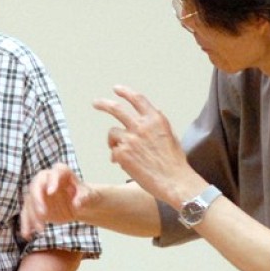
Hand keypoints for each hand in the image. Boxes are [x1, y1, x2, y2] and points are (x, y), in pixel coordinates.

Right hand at [21, 163, 94, 237]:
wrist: (81, 205)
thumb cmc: (86, 196)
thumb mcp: (89, 196)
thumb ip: (84, 197)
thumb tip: (77, 203)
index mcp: (61, 172)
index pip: (55, 173)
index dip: (52, 181)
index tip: (51, 192)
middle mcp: (47, 179)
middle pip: (37, 186)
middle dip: (37, 199)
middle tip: (43, 213)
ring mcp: (39, 192)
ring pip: (30, 201)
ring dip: (32, 215)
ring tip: (41, 229)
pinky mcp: (36, 205)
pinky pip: (27, 213)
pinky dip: (26, 224)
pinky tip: (27, 235)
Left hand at [93, 85, 200, 207]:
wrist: (173, 181)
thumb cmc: (174, 163)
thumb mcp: (170, 136)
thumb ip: (157, 124)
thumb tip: (152, 112)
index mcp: (155, 120)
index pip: (137, 99)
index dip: (125, 92)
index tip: (116, 89)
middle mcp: (141, 126)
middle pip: (116, 109)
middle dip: (103, 104)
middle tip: (96, 103)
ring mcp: (130, 139)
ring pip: (112, 133)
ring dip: (113, 142)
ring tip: (122, 153)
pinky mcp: (122, 153)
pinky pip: (113, 151)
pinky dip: (117, 157)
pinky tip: (127, 165)